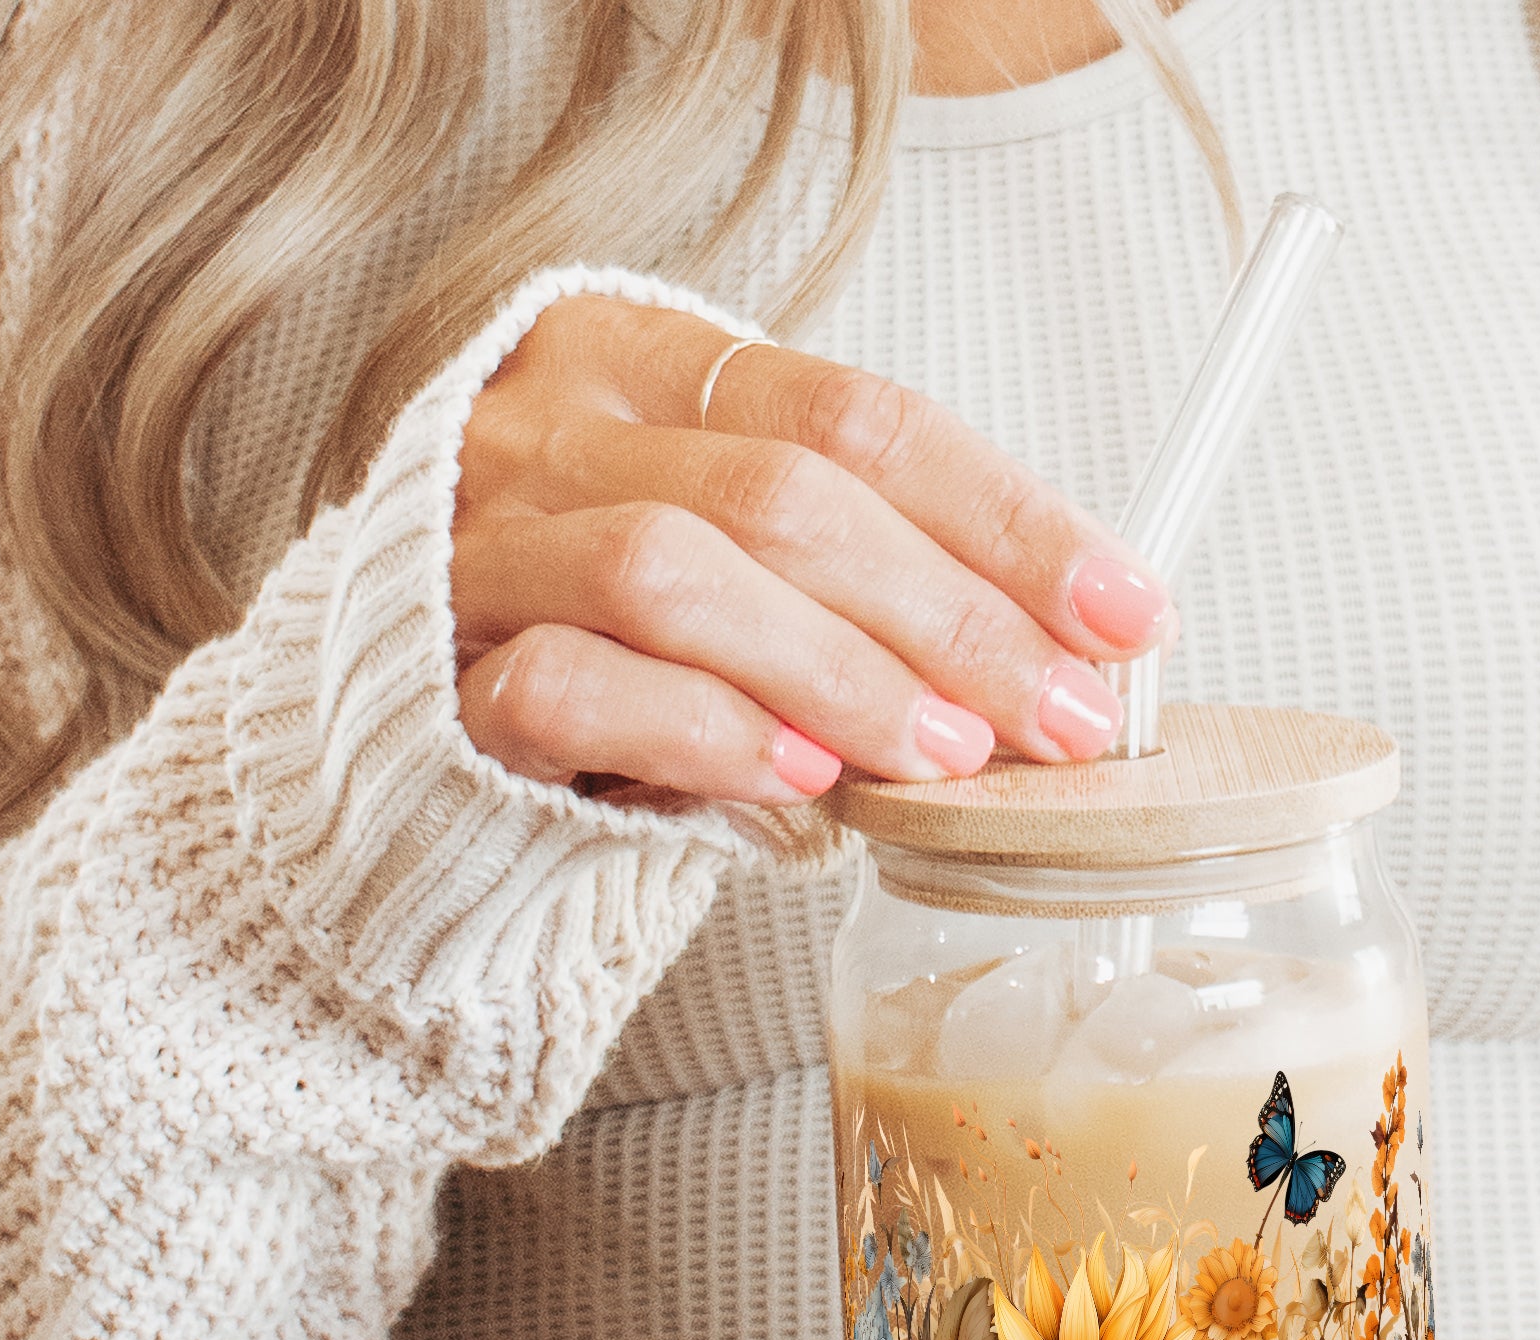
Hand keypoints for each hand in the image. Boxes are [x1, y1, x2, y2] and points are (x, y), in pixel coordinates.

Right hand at [451, 295, 1174, 817]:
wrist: (413, 711)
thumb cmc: (625, 634)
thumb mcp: (752, 557)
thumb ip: (877, 563)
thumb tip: (1076, 641)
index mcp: (647, 360)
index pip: (861, 415)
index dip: (1009, 516)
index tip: (1125, 610)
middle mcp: (556, 427)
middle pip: (787, 492)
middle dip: (952, 614)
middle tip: (1058, 716)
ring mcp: (486, 547)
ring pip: (676, 573)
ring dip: (843, 670)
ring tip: (944, 754)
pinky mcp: (441, 676)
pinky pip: (570, 685)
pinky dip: (706, 731)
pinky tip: (802, 778)